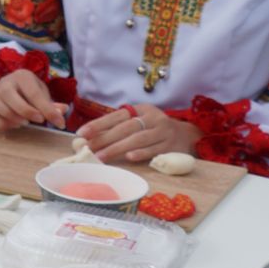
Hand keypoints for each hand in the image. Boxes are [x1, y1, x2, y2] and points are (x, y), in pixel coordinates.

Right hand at [0, 68, 66, 130]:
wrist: (18, 92)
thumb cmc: (32, 94)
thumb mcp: (45, 97)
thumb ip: (53, 106)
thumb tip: (62, 110)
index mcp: (22, 76)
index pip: (33, 93)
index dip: (46, 109)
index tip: (57, 122)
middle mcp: (5, 81)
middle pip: (8, 93)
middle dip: (24, 110)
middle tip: (39, 120)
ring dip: (10, 116)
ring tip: (24, 123)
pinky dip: (0, 122)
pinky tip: (13, 125)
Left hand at [76, 104, 202, 163]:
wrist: (187, 135)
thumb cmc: (153, 129)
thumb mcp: (138, 122)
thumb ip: (117, 127)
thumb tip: (88, 137)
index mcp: (141, 109)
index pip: (116, 116)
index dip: (98, 124)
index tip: (81, 133)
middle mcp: (153, 118)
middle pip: (125, 128)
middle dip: (105, 138)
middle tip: (88, 149)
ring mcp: (163, 132)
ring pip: (138, 139)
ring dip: (118, 148)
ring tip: (101, 157)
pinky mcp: (171, 146)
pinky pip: (154, 150)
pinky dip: (141, 153)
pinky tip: (128, 157)